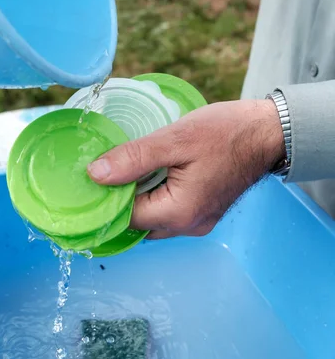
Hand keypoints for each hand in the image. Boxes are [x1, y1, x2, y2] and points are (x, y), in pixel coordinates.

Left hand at [88, 100, 284, 238]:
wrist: (267, 132)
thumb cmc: (225, 132)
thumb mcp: (174, 139)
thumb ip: (133, 158)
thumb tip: (95, 174)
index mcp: (179, 214)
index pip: (126, 218)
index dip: (106, 197)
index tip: (91, 175)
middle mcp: (188, 226)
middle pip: (138, 223)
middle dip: (120, 199)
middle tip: (107, 168)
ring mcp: (198, 221)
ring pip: (152, 218)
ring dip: (138, 196)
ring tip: (127, 166)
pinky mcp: (203, 210)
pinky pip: (168, 210)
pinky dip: (154, 194)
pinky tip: (150, 171)